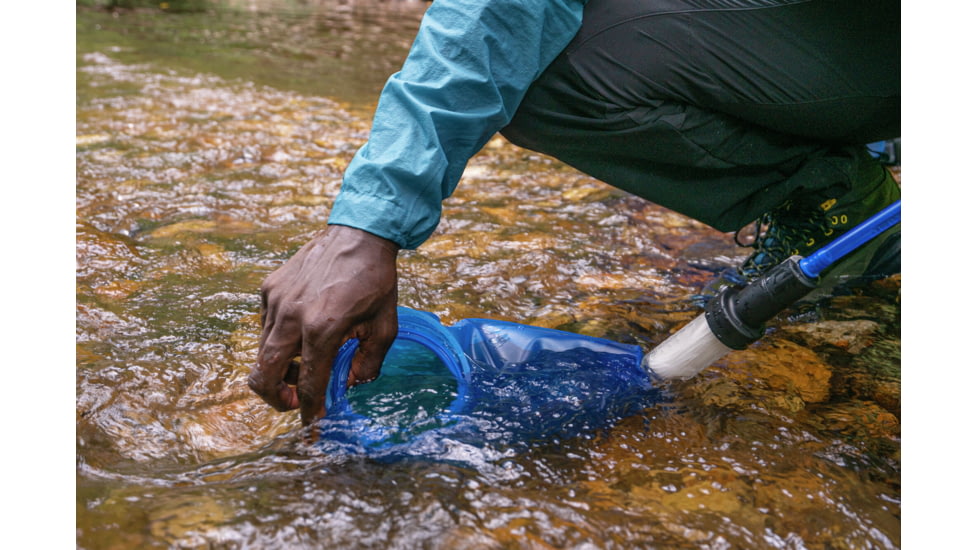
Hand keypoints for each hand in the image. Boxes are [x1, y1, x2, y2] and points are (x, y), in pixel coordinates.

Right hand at [248, 225, 398, 424]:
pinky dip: (279, 340)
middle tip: (297, 402)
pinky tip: (302, 333)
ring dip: (280, 370)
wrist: (359, 232)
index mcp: (322, 328)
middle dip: (276, 399)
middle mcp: (291, 316)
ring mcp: (275, 301)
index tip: (312, 428)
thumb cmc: (376, 278)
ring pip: (262, 353)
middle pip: (263, 376)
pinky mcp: (269, 288)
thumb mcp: (385, 325)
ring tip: (306, 366)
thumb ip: (369, 362)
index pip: (309, 383)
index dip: (310, 411)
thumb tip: (350, 385)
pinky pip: (265, 327)